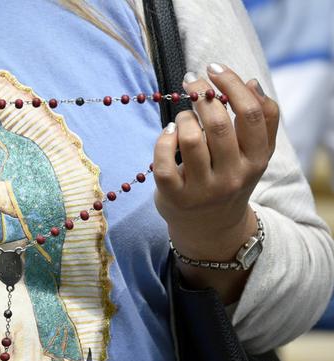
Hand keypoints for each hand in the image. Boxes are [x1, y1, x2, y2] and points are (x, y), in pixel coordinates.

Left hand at [152, 63, 279, 261]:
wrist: (211, 227)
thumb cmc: (230, 177)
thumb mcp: (253, 154)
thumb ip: (262, 120)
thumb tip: (252, 83)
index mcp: (257, 160)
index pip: (251, 114)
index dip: (232, 84)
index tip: (214, 68)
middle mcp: (233, 176)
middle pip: (218, 123)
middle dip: (201, 94)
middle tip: (192, 81)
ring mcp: (203, 189)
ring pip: (190, 139)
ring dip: (183, 118)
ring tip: (183, 117)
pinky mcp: (175, 197)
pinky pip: (163, 162)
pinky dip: (163, 140)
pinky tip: (168, 133)